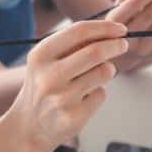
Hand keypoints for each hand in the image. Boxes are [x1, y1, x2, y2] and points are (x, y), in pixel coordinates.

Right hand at [8, 20, 127, 150]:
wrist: (29, 124)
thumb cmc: (45, 84)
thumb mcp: (47, 60)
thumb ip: (74, 45)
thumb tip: (110, 31)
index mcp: (40, 55)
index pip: (78, 32)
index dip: (104, 27)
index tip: (120, 29)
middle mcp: (48, 76)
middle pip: (95, 52)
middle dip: (115, 45)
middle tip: (123, 44)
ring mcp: (61, 98)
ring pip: (103, 72)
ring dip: (107, 70)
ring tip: (94, 76)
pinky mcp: (73, 117)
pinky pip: (101, 94)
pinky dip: (97, 93)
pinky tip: (82, 99)